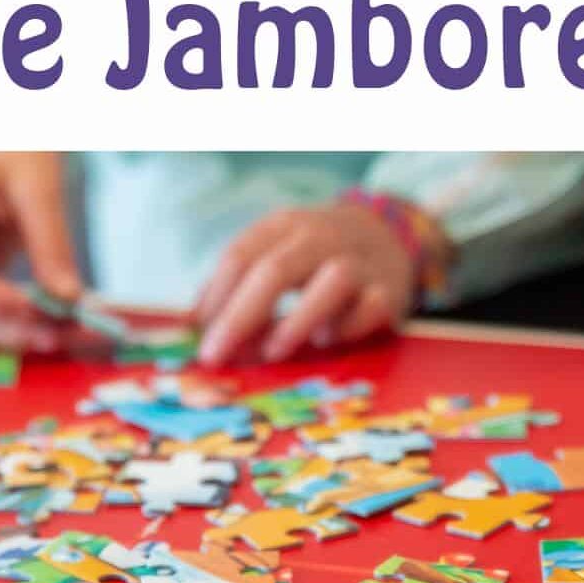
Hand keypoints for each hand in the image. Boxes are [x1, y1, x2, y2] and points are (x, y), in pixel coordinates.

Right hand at [0, 152, 83, 350]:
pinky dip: (6, 325)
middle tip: (56, 337)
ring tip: (56, 336)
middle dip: (5, 326)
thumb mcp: (40, 187)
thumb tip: (69, 299)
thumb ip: (52, 243)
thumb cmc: (15, 154)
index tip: (36, 311)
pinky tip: (42, 329)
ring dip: (7, 334)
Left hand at [194, 201, 416, 365]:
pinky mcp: (388, 291)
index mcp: (285, 226)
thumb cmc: (317, 255)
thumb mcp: (277, 252)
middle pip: (276, 270)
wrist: (389, 235)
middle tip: (216, 356)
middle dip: (240, 317)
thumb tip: (195, 322)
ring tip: (273, 351)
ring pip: (331, 281)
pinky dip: (346, 326)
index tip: (199, 337)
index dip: (215, 298)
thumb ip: (239, 283)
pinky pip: (370, 307)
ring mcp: (360, 261)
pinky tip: (326, 340)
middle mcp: (322, 237)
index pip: (241, 256)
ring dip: (298, 319)